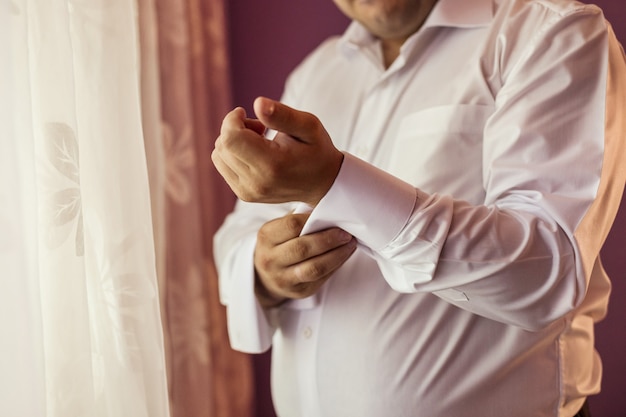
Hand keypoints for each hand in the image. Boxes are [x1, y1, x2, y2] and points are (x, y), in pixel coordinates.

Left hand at [212, 97, 343, 205]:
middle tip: (259, 127)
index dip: (232, 119)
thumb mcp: (309, 126)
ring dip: (233, 141)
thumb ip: (283, 115)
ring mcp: (248, 192)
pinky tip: (254, 152)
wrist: (323, 183)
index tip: (246, 112)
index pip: (231, 139)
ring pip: (218, 155)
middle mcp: (257, 183)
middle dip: (234, 128)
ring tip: (258, 140)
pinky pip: (222, 165)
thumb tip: (257, 104)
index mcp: (273, 165)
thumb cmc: (316, 150)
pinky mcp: (244, 195)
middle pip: (222, 145)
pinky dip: (232, 153)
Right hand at [254, 213, 356, 307]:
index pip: (291, 225)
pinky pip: (321, 279)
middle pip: (303, 248)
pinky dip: (336, 265)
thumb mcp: (279, 229)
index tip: (330, 215)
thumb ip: (297, 219)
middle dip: (329, 239)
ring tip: (350, 244)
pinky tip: (344, 255)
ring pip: (314, 268)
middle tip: (345, 233)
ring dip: (337, 255)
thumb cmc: (279, 245)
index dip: (313, 219)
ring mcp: (284, 278)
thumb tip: (325, 207)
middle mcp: (270, 260)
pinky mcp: (299, 291)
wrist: (265, 278)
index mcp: (266, 237)